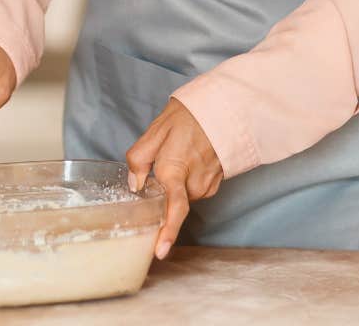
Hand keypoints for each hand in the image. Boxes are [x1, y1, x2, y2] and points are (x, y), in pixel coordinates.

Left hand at [126, 98, 223, 259]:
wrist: (223, 107)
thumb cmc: (188, 117)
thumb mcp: (155, 132)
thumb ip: (138, 160)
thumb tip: (134, 185)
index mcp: (174, 171)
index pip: (174, 210)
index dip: (167, 232)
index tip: (161, 251)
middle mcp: (194, 183)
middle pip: (173, 202)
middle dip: (164, 191)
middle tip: (162, 162)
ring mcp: (208, 183)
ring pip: (185, 195)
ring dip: (177, 182)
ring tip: (179, 153)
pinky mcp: (216, 181)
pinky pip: (196, 188)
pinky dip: (189, 179)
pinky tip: (190, 158)